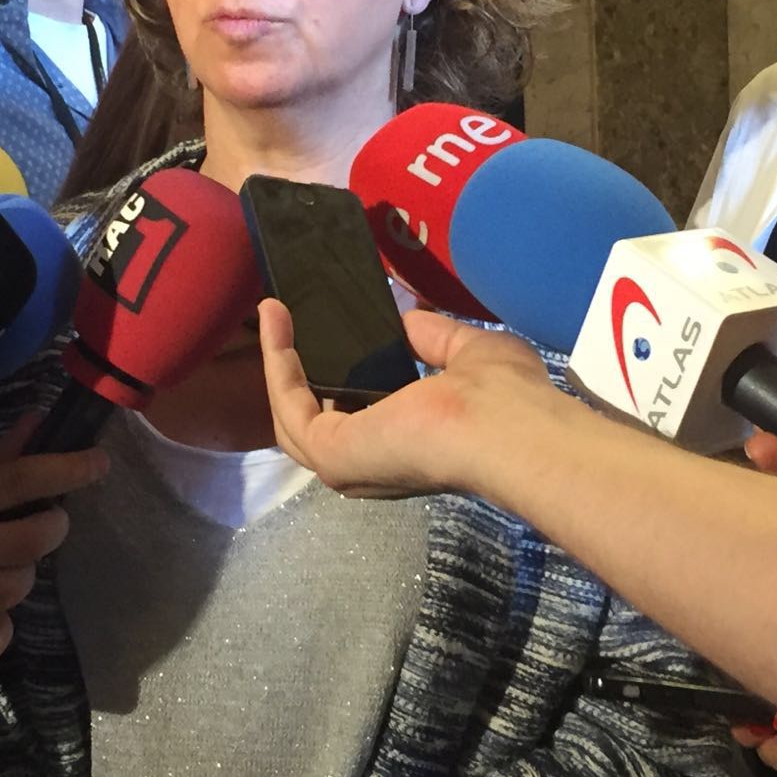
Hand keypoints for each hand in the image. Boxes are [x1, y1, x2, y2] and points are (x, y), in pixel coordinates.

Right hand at [260, 298, 563, 498]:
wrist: (506, 427)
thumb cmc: (502, 397)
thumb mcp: (467, 351)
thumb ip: (433, 337)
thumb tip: (406, 319)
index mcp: (409, 444)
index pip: (358, 414)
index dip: (335, 373)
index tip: (325, 331)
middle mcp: (373, 462)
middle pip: (314, 419)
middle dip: (294, 367)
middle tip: (283, 318)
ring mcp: (348, 464)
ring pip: (293, 414)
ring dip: (278, 360)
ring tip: (271, 312)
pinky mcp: (329, 453)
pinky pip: (289, 403)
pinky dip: (277, 360)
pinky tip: (274, 320)